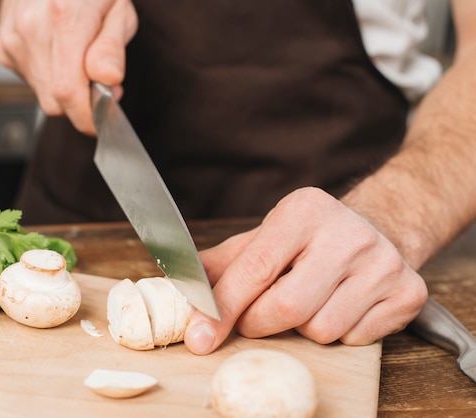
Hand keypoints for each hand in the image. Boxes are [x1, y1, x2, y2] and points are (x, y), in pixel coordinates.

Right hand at [0, 0, 137, 134]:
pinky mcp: (4, 50)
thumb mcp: (118, 9)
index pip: (69, 91)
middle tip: (101, 84)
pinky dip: (50, 78)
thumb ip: (112, 47)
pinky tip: (58, 53)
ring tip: (79, 59)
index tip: (104, 120)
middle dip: (82, 104)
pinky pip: (33, 83)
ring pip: (45, 96)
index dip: (88, 117)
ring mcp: (13, 40)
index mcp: (65, 16)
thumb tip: (108, 79)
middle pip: (56, 101)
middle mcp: (32, 28)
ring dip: (67, 90)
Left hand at [184, 187, 427, 354]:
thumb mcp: (264, 239)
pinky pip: (355, 339)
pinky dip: (338, 332)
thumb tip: (179, 288)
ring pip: (321, 330)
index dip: (222, 309)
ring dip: (303, 328)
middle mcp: (348, 232)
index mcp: (304, 210)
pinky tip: (341, 305)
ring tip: (309, 300)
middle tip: (258, 316)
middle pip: (287, 308)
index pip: (255, 269)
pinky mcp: (408, 291)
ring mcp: (383, 263)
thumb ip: (223, 264)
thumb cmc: (308, 239)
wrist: (376, 228)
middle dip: (261, 323)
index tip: (200, 336)